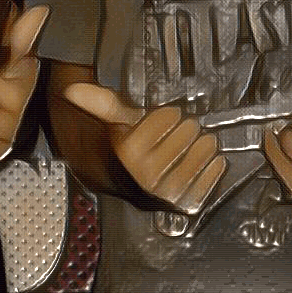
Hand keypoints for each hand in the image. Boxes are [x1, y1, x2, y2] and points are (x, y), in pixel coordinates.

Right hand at [64, 84, 226, 214]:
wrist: (100, 170)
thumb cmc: (107, 140)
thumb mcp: (104, 119)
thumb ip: (99, 102)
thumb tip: (75, 90)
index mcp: (119, 156)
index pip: (146, 135)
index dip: (162, 120)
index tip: (171, 112)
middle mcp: (135, 178)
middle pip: (168, 154)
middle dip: (183, 136)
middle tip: (191, 125)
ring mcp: (153, 193)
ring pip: (181, 177)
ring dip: (199, 157)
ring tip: (207, 141)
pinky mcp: (169, 203)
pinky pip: (192, 195)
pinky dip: (208, 179)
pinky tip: (216, 163)